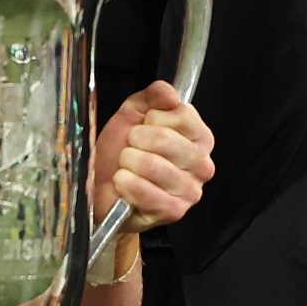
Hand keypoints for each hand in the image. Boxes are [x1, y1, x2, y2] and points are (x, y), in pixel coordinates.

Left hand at [90, 80, 215, 233]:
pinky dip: (125, 184)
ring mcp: (190, 190)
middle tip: (130, 147)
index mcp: (199, 136)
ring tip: (126, 166)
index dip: (153, 117)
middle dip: (135, 140)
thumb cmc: (121, 152)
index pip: (182, 114)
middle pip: (165, 139)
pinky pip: (144, 191)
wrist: (104, 189)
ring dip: (128, 162)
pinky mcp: (174, 211)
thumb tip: (170, 94)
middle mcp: (202, 164)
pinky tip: (124, 184)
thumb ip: (153, 96)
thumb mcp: (134, 114)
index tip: (144, 125)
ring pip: (152, 165)